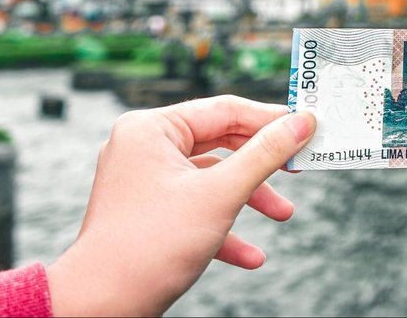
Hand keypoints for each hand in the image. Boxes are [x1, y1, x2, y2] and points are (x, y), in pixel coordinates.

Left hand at [46, 95, 315, 316]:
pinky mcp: (146, 211)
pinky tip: (250, 254)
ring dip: (249, 197)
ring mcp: (143, 180)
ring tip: (283, 214)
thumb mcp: (220, 195)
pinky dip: (223, 226)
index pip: (224, 110)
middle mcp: (144, 147)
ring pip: (210, 178)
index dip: (269, 119)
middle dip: (261, 164)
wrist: (100, 306)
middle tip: (299, 169)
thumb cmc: (148, 247)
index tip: (306, 127)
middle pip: (219, 142)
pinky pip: (193, 207)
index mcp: (152, 129)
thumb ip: (265, 155)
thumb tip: (300, 123)